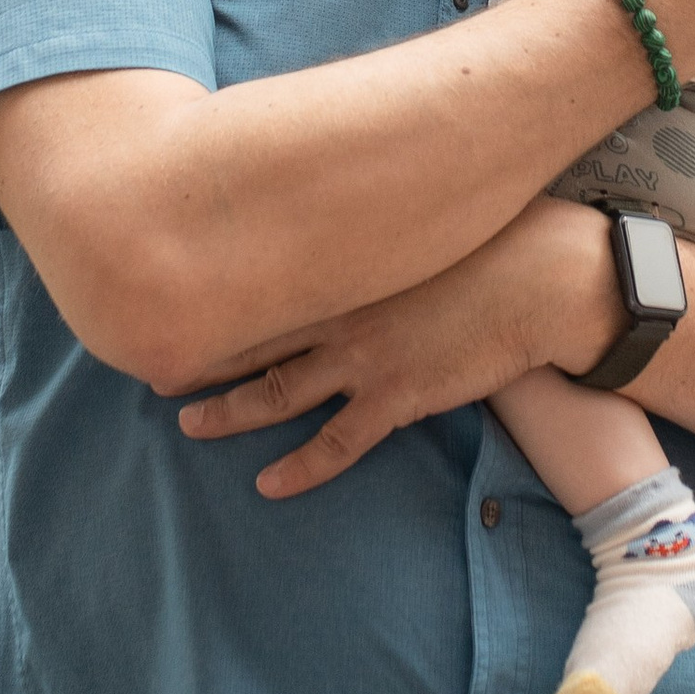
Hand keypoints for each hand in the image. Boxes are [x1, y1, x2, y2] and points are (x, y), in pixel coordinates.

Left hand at [175, 199, 617, 498]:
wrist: (541, 279)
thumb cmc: (489, 238)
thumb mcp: (415, 219)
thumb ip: (372, 224)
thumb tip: (343, 208)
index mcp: (341, 261)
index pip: (255, 279)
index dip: (209, 297)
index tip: (169, 301)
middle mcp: (339, 307)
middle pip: (249, 336)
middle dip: (200, 354)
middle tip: (153, 367)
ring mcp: (364, 356)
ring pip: (275, 391)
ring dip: (228, 411)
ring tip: (189, 425)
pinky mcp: (396, 397)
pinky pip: (336, 443)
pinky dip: (300, 467)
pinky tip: (269, 485)